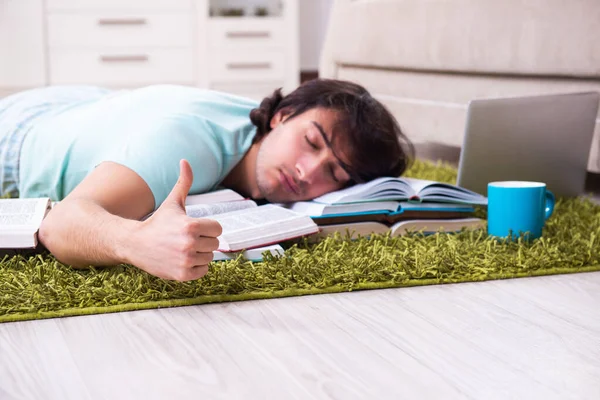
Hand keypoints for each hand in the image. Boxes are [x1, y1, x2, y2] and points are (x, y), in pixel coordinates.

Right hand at [133, 159, 222, 280]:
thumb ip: (183, 182)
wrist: (135, 244)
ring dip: (199, 254)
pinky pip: (203, 271)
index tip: (193, 227)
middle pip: (215, 244)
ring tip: (182, 249)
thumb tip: (185, 160)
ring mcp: (186, 261)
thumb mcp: (172, 202)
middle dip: (203, 241)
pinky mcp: (182, 275)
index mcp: (191, 225)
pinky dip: (195, 268)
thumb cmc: (158, 222)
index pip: (218, 229)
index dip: (207, 227)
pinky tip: (182, 260)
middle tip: (185, 239)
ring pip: (209, 258)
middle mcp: (189, 244)